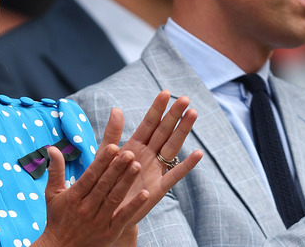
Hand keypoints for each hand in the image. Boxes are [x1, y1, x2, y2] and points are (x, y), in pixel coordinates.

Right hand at [35, 144, 146, 246]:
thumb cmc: (57, 218)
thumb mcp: (52, 194)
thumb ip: (55, 170)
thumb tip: (52, 148)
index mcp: (74, 197)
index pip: (90, 176)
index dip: (102, 161)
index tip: (113, 147)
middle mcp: (86, 208)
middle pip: (104, 185)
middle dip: (117, 168)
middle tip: (130, 153)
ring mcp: (98, 221)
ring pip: (114, 198)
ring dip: (126, 182)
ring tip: (137, 166)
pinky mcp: (109, 233)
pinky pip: (123, 217)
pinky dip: (134, 206)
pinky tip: (145, 194)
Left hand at [101, 90, 203, 225]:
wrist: (106, 211)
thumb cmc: (106, 182)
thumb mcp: (106, 156)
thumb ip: (112, 134)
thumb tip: (116, 109)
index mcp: (135, 146)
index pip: (148, 124)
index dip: (156, 109)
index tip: (165, 92)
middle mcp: (148, 156)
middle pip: (163, 132)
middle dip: (173, 115)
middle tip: (185, 98)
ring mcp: (155, 171)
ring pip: (171, 147)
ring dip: (182, 131)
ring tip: (192, 114)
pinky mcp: (158, 189)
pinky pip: (174, 175)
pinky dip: (186, 165)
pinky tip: (198, 154)